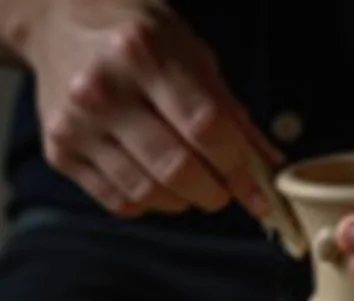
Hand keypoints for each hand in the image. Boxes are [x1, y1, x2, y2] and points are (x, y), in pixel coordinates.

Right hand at [21, 0, 280, 216]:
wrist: (59, 21)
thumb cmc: (138, 39)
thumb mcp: (192, 55)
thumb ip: (231, 113)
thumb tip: (269, 167)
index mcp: (144, 54)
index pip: (205, 128)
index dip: (239, 169)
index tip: (258, 192)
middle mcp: (102, 89)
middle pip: (177, 169)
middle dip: (214, 192)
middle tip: (223, 190)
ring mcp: (76, 124)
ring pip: (149, 193)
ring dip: (183, 200)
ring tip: (190, 183)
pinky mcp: (60, 152)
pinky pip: (121, 201)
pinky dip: (152, 202)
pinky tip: (157, 181)